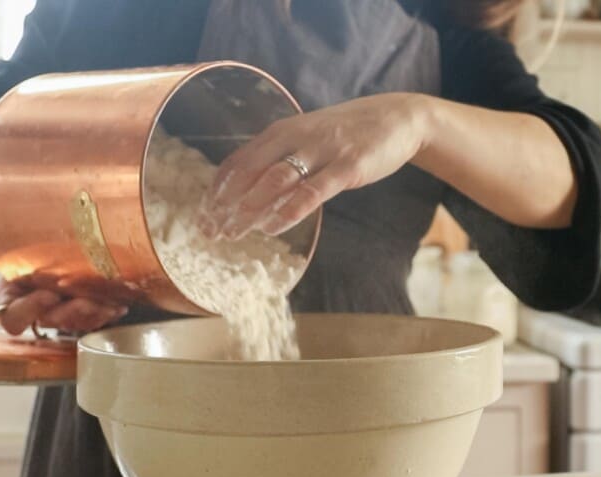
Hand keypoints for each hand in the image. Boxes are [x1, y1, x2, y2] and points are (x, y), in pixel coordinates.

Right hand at [0, 197, 127, 334]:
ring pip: (76, 323)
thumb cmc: (28, 243)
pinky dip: (109, 311)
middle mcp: (41, 306)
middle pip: (49, 322)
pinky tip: (118, 303)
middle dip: (65, 316)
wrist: (60, 240)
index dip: (27, 311)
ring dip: (90, 315)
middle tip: (79, 300)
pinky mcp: (90, 308)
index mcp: (15, 293)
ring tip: (104, 302)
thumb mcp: (7, 230)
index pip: (11, 317)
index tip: (45, 293)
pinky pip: (98, 319)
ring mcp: (66, 310)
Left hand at [202, 93, 430, 239]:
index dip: (217, 189)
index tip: (202, 214)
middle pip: (250, 172)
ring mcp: (322, 152)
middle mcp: (296, 137)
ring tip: (233, 233)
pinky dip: (288, 211)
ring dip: (249, 209)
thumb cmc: (347, 133)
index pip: (239, 160)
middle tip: (211, 231)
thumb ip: (280, 158)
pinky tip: (271, 227)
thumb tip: (247, 189)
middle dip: (226, 204)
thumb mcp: (307, 137)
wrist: (397, 118)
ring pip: (275, 182)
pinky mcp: (347, 167)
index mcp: (282, 131)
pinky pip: (311, 192)